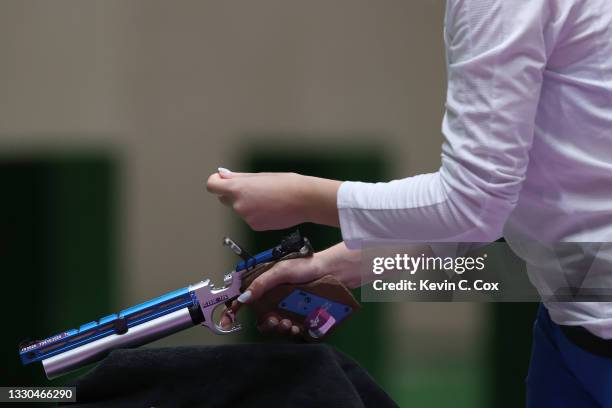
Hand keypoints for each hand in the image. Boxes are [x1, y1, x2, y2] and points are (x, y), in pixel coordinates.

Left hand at [206, 168, 340, 230]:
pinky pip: (251, 218)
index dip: (216, 182)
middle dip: (233, 194)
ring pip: (240, 209)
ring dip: (249, 204)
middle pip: (225, 199)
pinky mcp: (255, 226)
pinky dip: (258, 214)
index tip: (222, 181)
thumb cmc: (285, 184)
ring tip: (269, 198)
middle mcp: (239, 204)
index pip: (212, 186)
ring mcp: (246, 217)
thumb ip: (238, 178)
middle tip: (253, 189)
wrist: (304, 200)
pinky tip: (272, 208)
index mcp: (238, 188)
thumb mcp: (260, 176)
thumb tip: (223, 176)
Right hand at [220, 242, 360, 335]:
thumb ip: (262, 283)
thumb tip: (244, 298)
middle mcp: (277, 297)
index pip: (247, 298)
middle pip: (261, 317)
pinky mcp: (303, 316)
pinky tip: (298, 327)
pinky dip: (293, 331)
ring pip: (277, 325)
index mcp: (268, 285)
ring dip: (279, 327)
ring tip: (289, 324)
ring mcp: (290, 307)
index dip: (234, 310)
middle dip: (265, 322)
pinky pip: (293, 329)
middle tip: (274, 320)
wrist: (335, 272)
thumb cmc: (307, 266)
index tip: (227, 321)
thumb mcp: (281, 271)